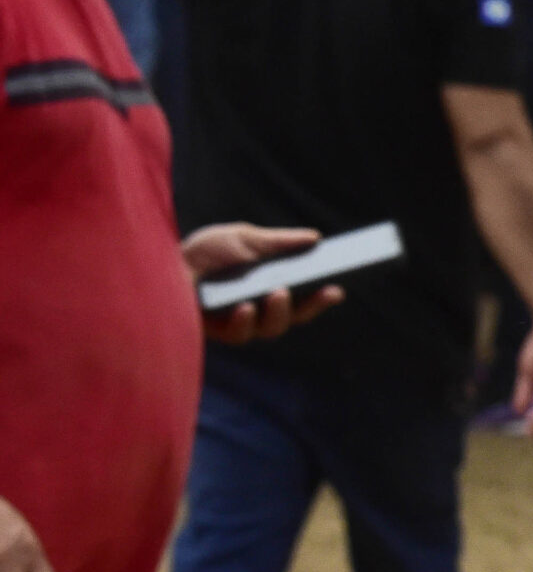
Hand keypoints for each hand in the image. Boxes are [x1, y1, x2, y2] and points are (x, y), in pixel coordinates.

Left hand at [181, 223, 344, 343]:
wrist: (155, 261)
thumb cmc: (202, 252)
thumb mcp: (244, 238)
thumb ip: (278, 242)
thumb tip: (315, 238)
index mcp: (268, 288)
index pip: (303, 298)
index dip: (322, 297)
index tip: (338, 287)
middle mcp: (257, 310)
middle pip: (293, 317)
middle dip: (312, 306)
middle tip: (326, 290)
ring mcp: (237, 323)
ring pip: (270, 328)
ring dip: (280, 311)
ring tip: (280, 292)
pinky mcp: (215, 332)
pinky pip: (238, 333)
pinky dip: (245, 320)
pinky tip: (246, 306)